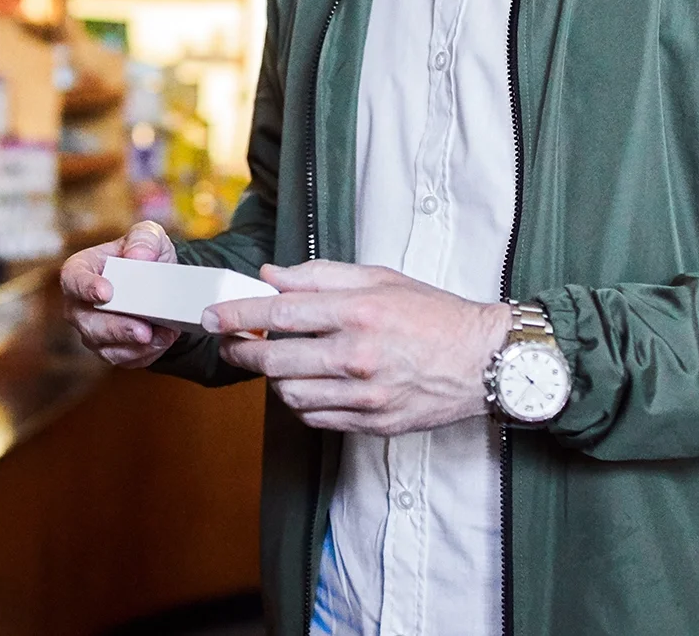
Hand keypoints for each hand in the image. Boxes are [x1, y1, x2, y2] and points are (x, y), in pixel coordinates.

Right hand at [59, 221, 178, 368]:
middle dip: (117, 329)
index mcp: (80, 271)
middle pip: (89, 323)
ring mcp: (93, 331)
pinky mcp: (111, 350)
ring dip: (136, 345)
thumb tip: (138, 256)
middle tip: (142, 330)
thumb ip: (143, 239)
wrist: (160, 283)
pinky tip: (164, 340)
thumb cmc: (144, 255)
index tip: (106, 293)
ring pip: (106, 348)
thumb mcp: (148, 236)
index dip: (86, 288)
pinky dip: (146, 353)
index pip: (73, 280)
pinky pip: (125, 359)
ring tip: (163, 335)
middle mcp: (79, 306)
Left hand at [206, 261, 510, 435]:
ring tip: (278, 362)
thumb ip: (321, 275)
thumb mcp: (380, 278)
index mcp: (358, 312)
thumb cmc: (434, 314)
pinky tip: (306, 385)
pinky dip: (301, 402)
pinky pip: (316, 418)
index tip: (213, 316)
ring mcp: (365, 395)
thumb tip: (271, 275)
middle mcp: (357, 355)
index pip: (280, 312)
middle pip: (275, 359)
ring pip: (290, 394)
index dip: (238, 314)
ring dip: (274, 378)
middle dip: (243, 350)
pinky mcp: (373, 423)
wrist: (485, 361)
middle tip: (232, 342)